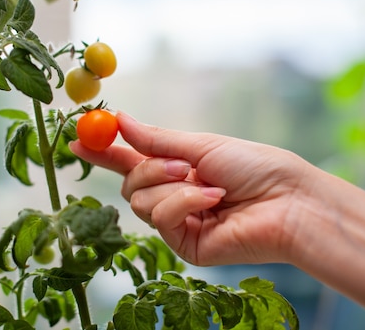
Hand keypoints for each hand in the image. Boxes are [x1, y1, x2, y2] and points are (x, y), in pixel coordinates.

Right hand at [69, 112, 309, 265]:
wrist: (288, 201)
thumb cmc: (254, 167)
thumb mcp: (200, 145)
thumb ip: (155, 139)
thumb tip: (119, 119)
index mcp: (176, 168)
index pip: (129, 161)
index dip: (102, 151)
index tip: (77, 140)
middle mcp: (172, 195)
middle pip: (129, 183)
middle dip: (149, 169)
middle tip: (180, 164)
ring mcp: (177, 221)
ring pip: (140, 202)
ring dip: (170, 186)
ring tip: (207, 184)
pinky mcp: (184, 244)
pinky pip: (161, 219)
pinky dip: (184, 203)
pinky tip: (213, 201)